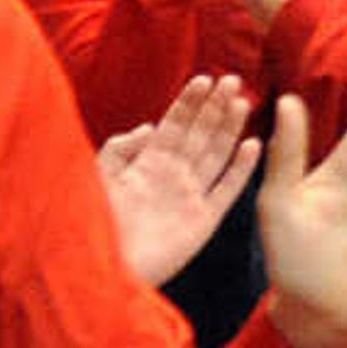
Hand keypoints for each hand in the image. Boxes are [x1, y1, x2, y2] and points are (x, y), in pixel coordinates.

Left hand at [95, 77, 259, 287]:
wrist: (103, 268)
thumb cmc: (93, 223)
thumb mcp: (98, 175)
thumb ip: (120, 148)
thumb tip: (149, 127)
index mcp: (147, 164)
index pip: (173, 125)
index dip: (189, 103)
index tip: (204, 79)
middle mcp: (172, 177)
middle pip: (200, 135)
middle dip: (215, 107)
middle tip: (233, 80)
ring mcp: (190, 197)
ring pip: (216, 155)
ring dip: (229, 129)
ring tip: (242, 102)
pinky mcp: (203, 222)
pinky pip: (226, 190)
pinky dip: (241, 170)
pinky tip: (253, 146)